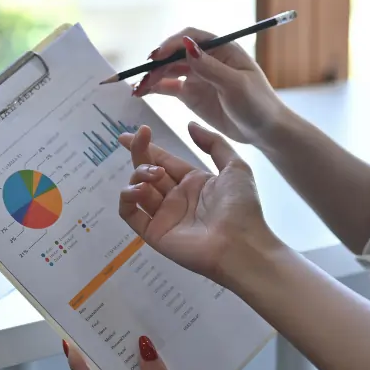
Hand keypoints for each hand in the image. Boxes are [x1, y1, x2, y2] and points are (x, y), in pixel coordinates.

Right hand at [118, 123, 278, 284]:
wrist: (241, 245)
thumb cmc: (242, 207)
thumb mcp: (235, 167)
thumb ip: (214, 143)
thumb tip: (189, 124)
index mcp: (193, 182)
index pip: (163, 160)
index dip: (147, 146)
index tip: (133, 132)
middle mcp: (176, 197)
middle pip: (147, 170)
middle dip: (139, 153)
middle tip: (135, 139)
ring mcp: (163, 216)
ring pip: (136, 189)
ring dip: (139, 174)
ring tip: (156, 176)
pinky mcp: (154, 233)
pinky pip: (130, 214)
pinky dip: (127, 198)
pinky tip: (140, 190)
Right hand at [134, 28, 288, 146]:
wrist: (264, 130)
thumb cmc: (258, 104)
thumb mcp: (236, 85)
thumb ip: (210, 67)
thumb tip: (186, 45)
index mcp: (222, 48)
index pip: (191, 37)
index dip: (171, 43)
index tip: (157, 56)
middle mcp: (206, 58)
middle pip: (175, 54)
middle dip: (157, 64)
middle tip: (144, 77)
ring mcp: (197, 76)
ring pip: (167, 71)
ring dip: (151, 77)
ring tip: (137, 89)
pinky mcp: (190, 94)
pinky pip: (168, 87)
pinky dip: (153, 89)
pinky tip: (141, 93)